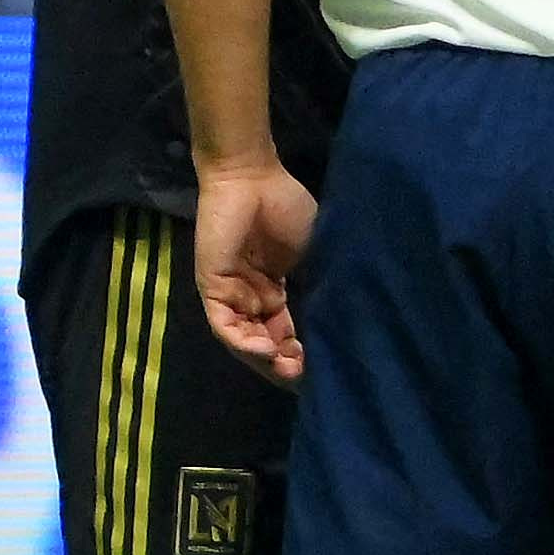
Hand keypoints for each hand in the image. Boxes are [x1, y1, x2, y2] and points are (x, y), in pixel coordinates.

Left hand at [197, 160, 318, 381]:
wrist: (254, 176)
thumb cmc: (286, 206)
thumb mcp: (312, 254)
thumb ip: (316, 283)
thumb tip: (341, 317)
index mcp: (274, 291)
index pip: (285, 334)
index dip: (303, 354)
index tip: (326, 368)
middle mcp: (250, 298)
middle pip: (264, 344)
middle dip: (283, 365)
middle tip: (306, 377)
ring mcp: (230, 294)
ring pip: (243, 341)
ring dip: (264, 360)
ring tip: (288, 370)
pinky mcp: (213, 286)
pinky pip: (224, 325)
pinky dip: (243, 341)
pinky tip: (266, 349)